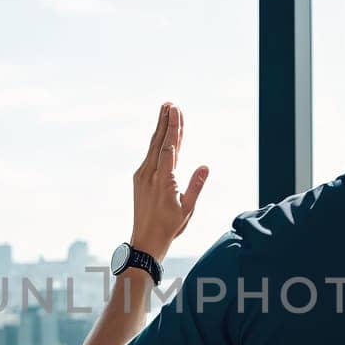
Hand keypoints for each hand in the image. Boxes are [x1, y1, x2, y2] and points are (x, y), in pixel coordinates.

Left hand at [130, 102, 207, 261]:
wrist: (146, 240)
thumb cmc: (170, 226)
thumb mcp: (188, 208)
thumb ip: (196, 185)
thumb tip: (205, 166)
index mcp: (164, 180)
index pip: (169, 147)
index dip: (173, 127)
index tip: (176, 110)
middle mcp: (150, 174)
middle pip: (158, 141)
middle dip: (165, 121)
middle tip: (170, 103)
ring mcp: (142, 175)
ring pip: (153, 147)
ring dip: (160, 129)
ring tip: (165, 111)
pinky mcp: (139, 179)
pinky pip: (150, 155)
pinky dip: (157, 143)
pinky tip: (161, 135)